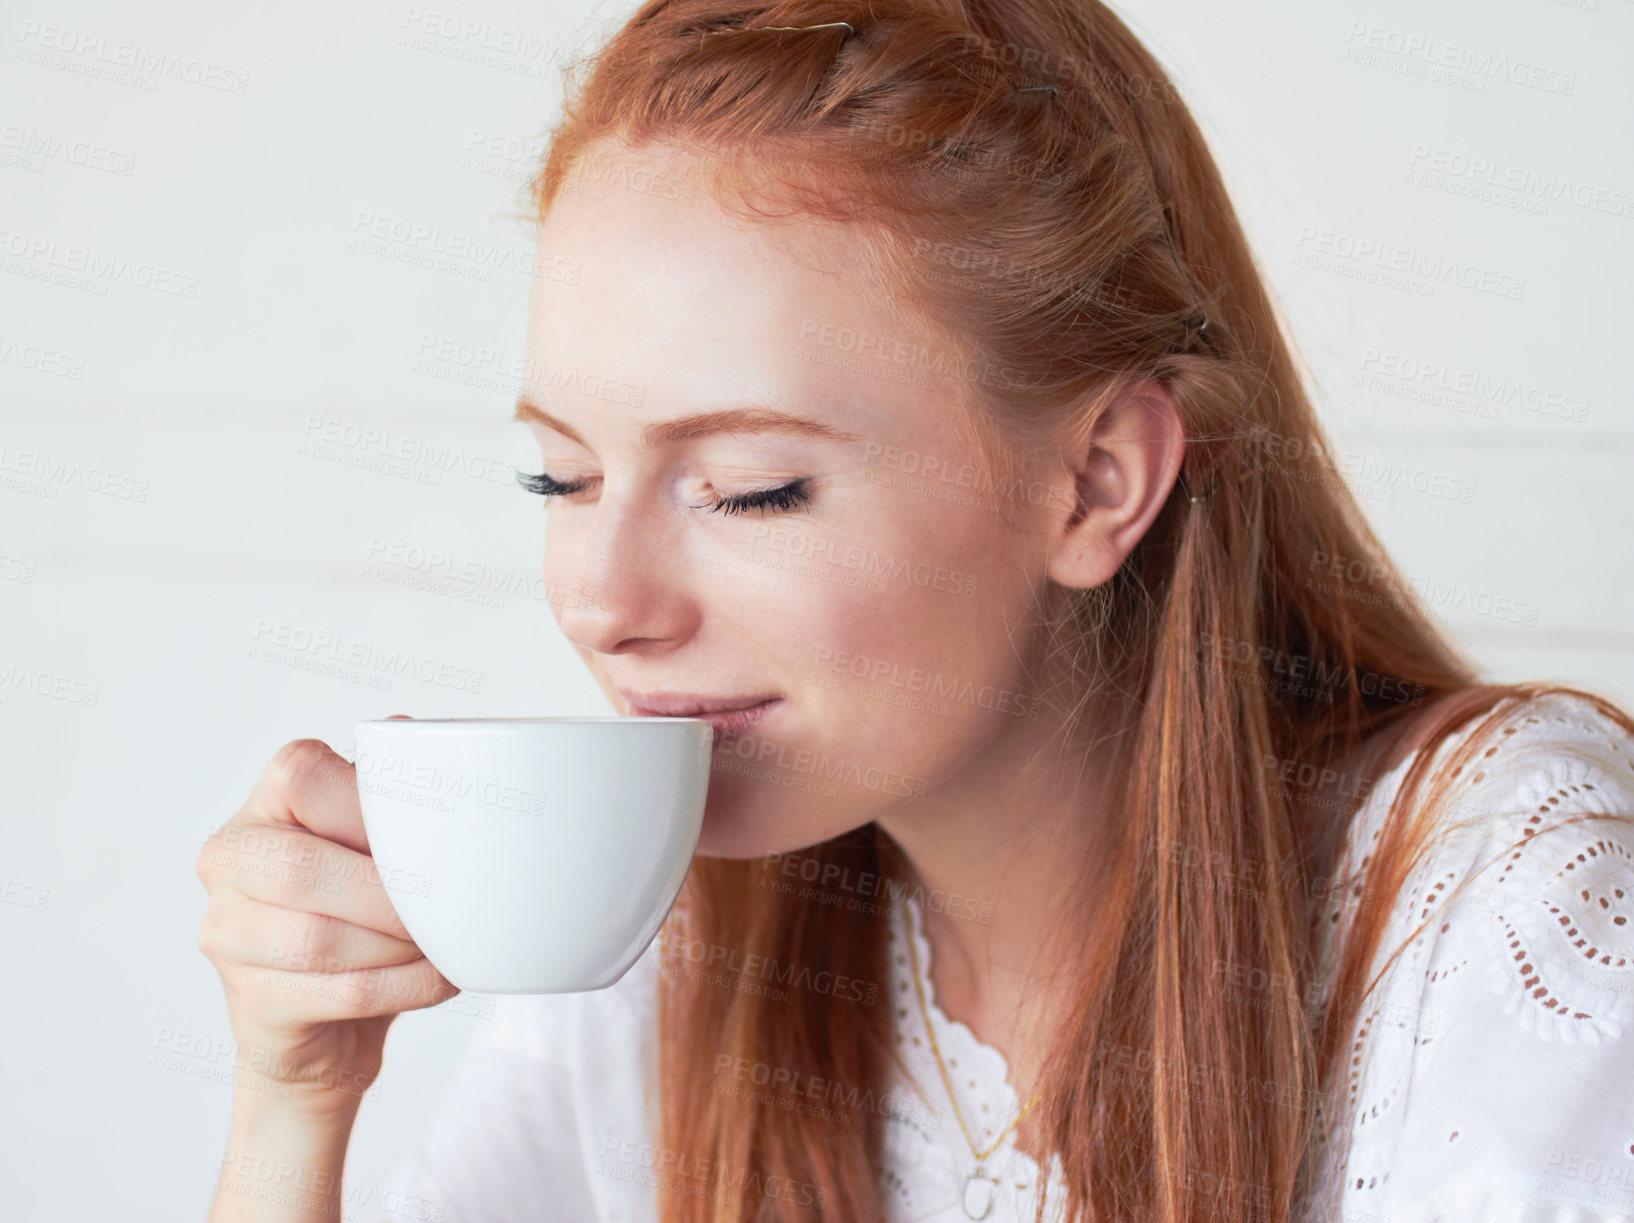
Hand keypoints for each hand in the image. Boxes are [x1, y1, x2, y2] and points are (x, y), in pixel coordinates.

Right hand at [194, 719, 458, 1111]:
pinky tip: (435, 977)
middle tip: (447, 904)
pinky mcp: (252, 1003)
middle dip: (388, 892)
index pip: (300, 774)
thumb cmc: (362, 909)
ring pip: (316, 938)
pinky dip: (403, 985)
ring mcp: (227, 935)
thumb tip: (417, 736)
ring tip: (444, 942)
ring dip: (399, 944)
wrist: (331, 1020)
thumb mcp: (379, 841)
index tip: (427, 835)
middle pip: (299, 869)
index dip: (369, 805)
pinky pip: (337, 993)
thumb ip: (391, 792)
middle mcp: (230, 861)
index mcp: (265, 806)